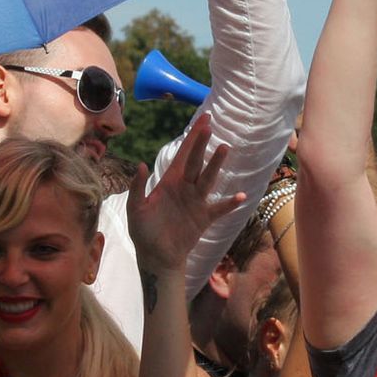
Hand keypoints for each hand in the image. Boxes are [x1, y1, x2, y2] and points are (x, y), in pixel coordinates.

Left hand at [127, 116, 247, 275]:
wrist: (156, 257)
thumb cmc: (144, 232)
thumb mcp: (135, 209)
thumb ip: (137, 187)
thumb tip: (141, 164)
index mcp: (169, 181)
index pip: (183, 155)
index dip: (192, 137)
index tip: (203, 119)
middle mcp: (185, 187)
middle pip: (196, 161)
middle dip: (201, 143)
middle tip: (209, 126)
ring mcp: (197, 201)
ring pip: (208, 178)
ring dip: (215, 164)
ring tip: (224, 148)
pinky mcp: (204, 218)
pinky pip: (219, 209)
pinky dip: (230, 203)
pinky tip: (241, 196)